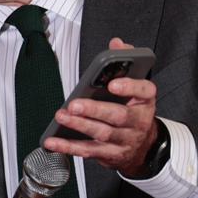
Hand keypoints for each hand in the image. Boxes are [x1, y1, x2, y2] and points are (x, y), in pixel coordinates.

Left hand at [41, 37, 158, 177]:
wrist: (143, 146)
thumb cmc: (134, 111)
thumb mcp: (136, 88)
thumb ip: (125, 63)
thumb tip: (116, 43)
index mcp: (145, 101)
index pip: (144, 91)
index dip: (129, 87)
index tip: (112, 83)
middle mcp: (137, 121)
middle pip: (118, 115)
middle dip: (95, 110)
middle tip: (75, 104)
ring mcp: (124, 139)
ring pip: (102, 133)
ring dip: (80, 125)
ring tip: (62, 116)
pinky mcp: (109, 154)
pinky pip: (88, 151)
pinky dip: (68, 147)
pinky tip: (53, 141)